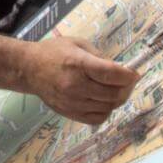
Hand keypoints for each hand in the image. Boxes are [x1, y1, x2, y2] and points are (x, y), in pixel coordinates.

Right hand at [21, 35, 139, 124]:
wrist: (28, 69)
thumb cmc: (54, 52)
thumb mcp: (78, 44)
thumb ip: (100, 57)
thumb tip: (121, 70)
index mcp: (78, 64)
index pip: (111, 74)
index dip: (128, 75)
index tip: (134, 73)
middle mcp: (75, 85)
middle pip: (113, 94)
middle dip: (126, 87)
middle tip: (128, 81)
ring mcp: (72, 102)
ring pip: (108, 107)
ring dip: (117, 99)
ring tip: (116, 90)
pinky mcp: (69, 113)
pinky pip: (97, 118)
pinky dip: (106, 111)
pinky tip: (104, 101)